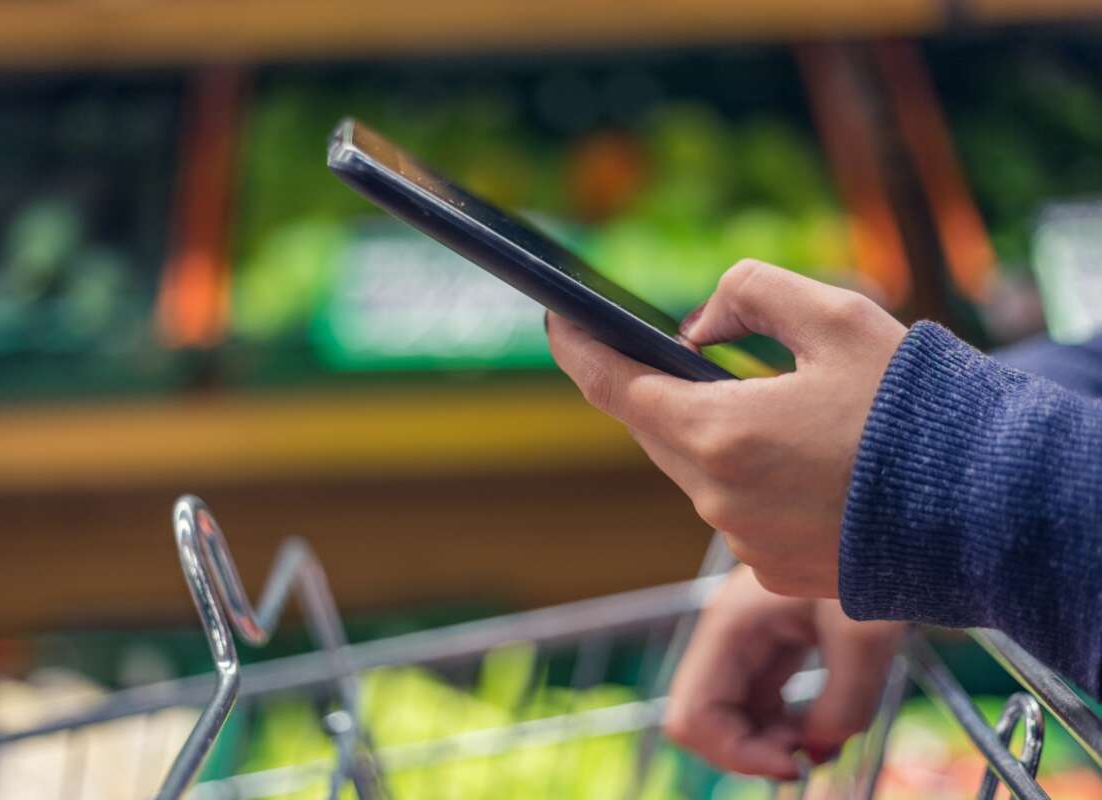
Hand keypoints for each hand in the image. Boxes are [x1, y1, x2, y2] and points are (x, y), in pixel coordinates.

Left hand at [546, 260, 906, 596]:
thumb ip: (749, 295)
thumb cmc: (916, 409)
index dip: (578, 352)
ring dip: (708, 435)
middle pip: (655, 431)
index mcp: (719, 434)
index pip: (615, 389)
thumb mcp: (836, 317)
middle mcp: (718, 499)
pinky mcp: (776, 571)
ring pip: (696, 473)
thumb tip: (695, 331)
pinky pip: (737, 512)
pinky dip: (748, 478)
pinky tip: (793, 459)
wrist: (990, 509)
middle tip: (664, 353)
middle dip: (655, 390)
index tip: (556, 325)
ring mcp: (745, 544)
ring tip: (754, 404)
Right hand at [664, 566, 903, 778]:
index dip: (736, 755)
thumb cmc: (871, 560)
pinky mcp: (771, 649)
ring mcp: (746, 644)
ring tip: (824, 735)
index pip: (693, 717)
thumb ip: (843, 704)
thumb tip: (818, 750)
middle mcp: (727, 638)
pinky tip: (825, 721)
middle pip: (706, 721)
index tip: (794, 764)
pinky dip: (786, 727)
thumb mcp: (864, 635)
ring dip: (770, 743)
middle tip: (810, 755)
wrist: (889, 522)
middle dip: (751, 751)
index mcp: (730, 627)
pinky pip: (760, 705)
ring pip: (732, 718)